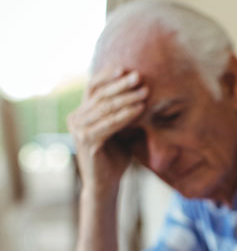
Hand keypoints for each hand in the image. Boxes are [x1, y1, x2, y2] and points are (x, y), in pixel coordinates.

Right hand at [67, 68, 147, 194]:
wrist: (107, 182)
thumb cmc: (116, 154)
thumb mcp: (121, 127)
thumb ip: (123, 110)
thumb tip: (142, 88)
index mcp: (82, 112)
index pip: (93, 86)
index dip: (108, 76)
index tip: (126, 68)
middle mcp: (76, 118)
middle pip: (101, 95)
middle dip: (122, 85)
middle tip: (140, 77)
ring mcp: (79, 130)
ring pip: (106, 108)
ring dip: (127, 99)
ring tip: (145, 92)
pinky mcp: (86, 141)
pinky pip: (109, 124)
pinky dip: (126, 115)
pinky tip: (140, 109)